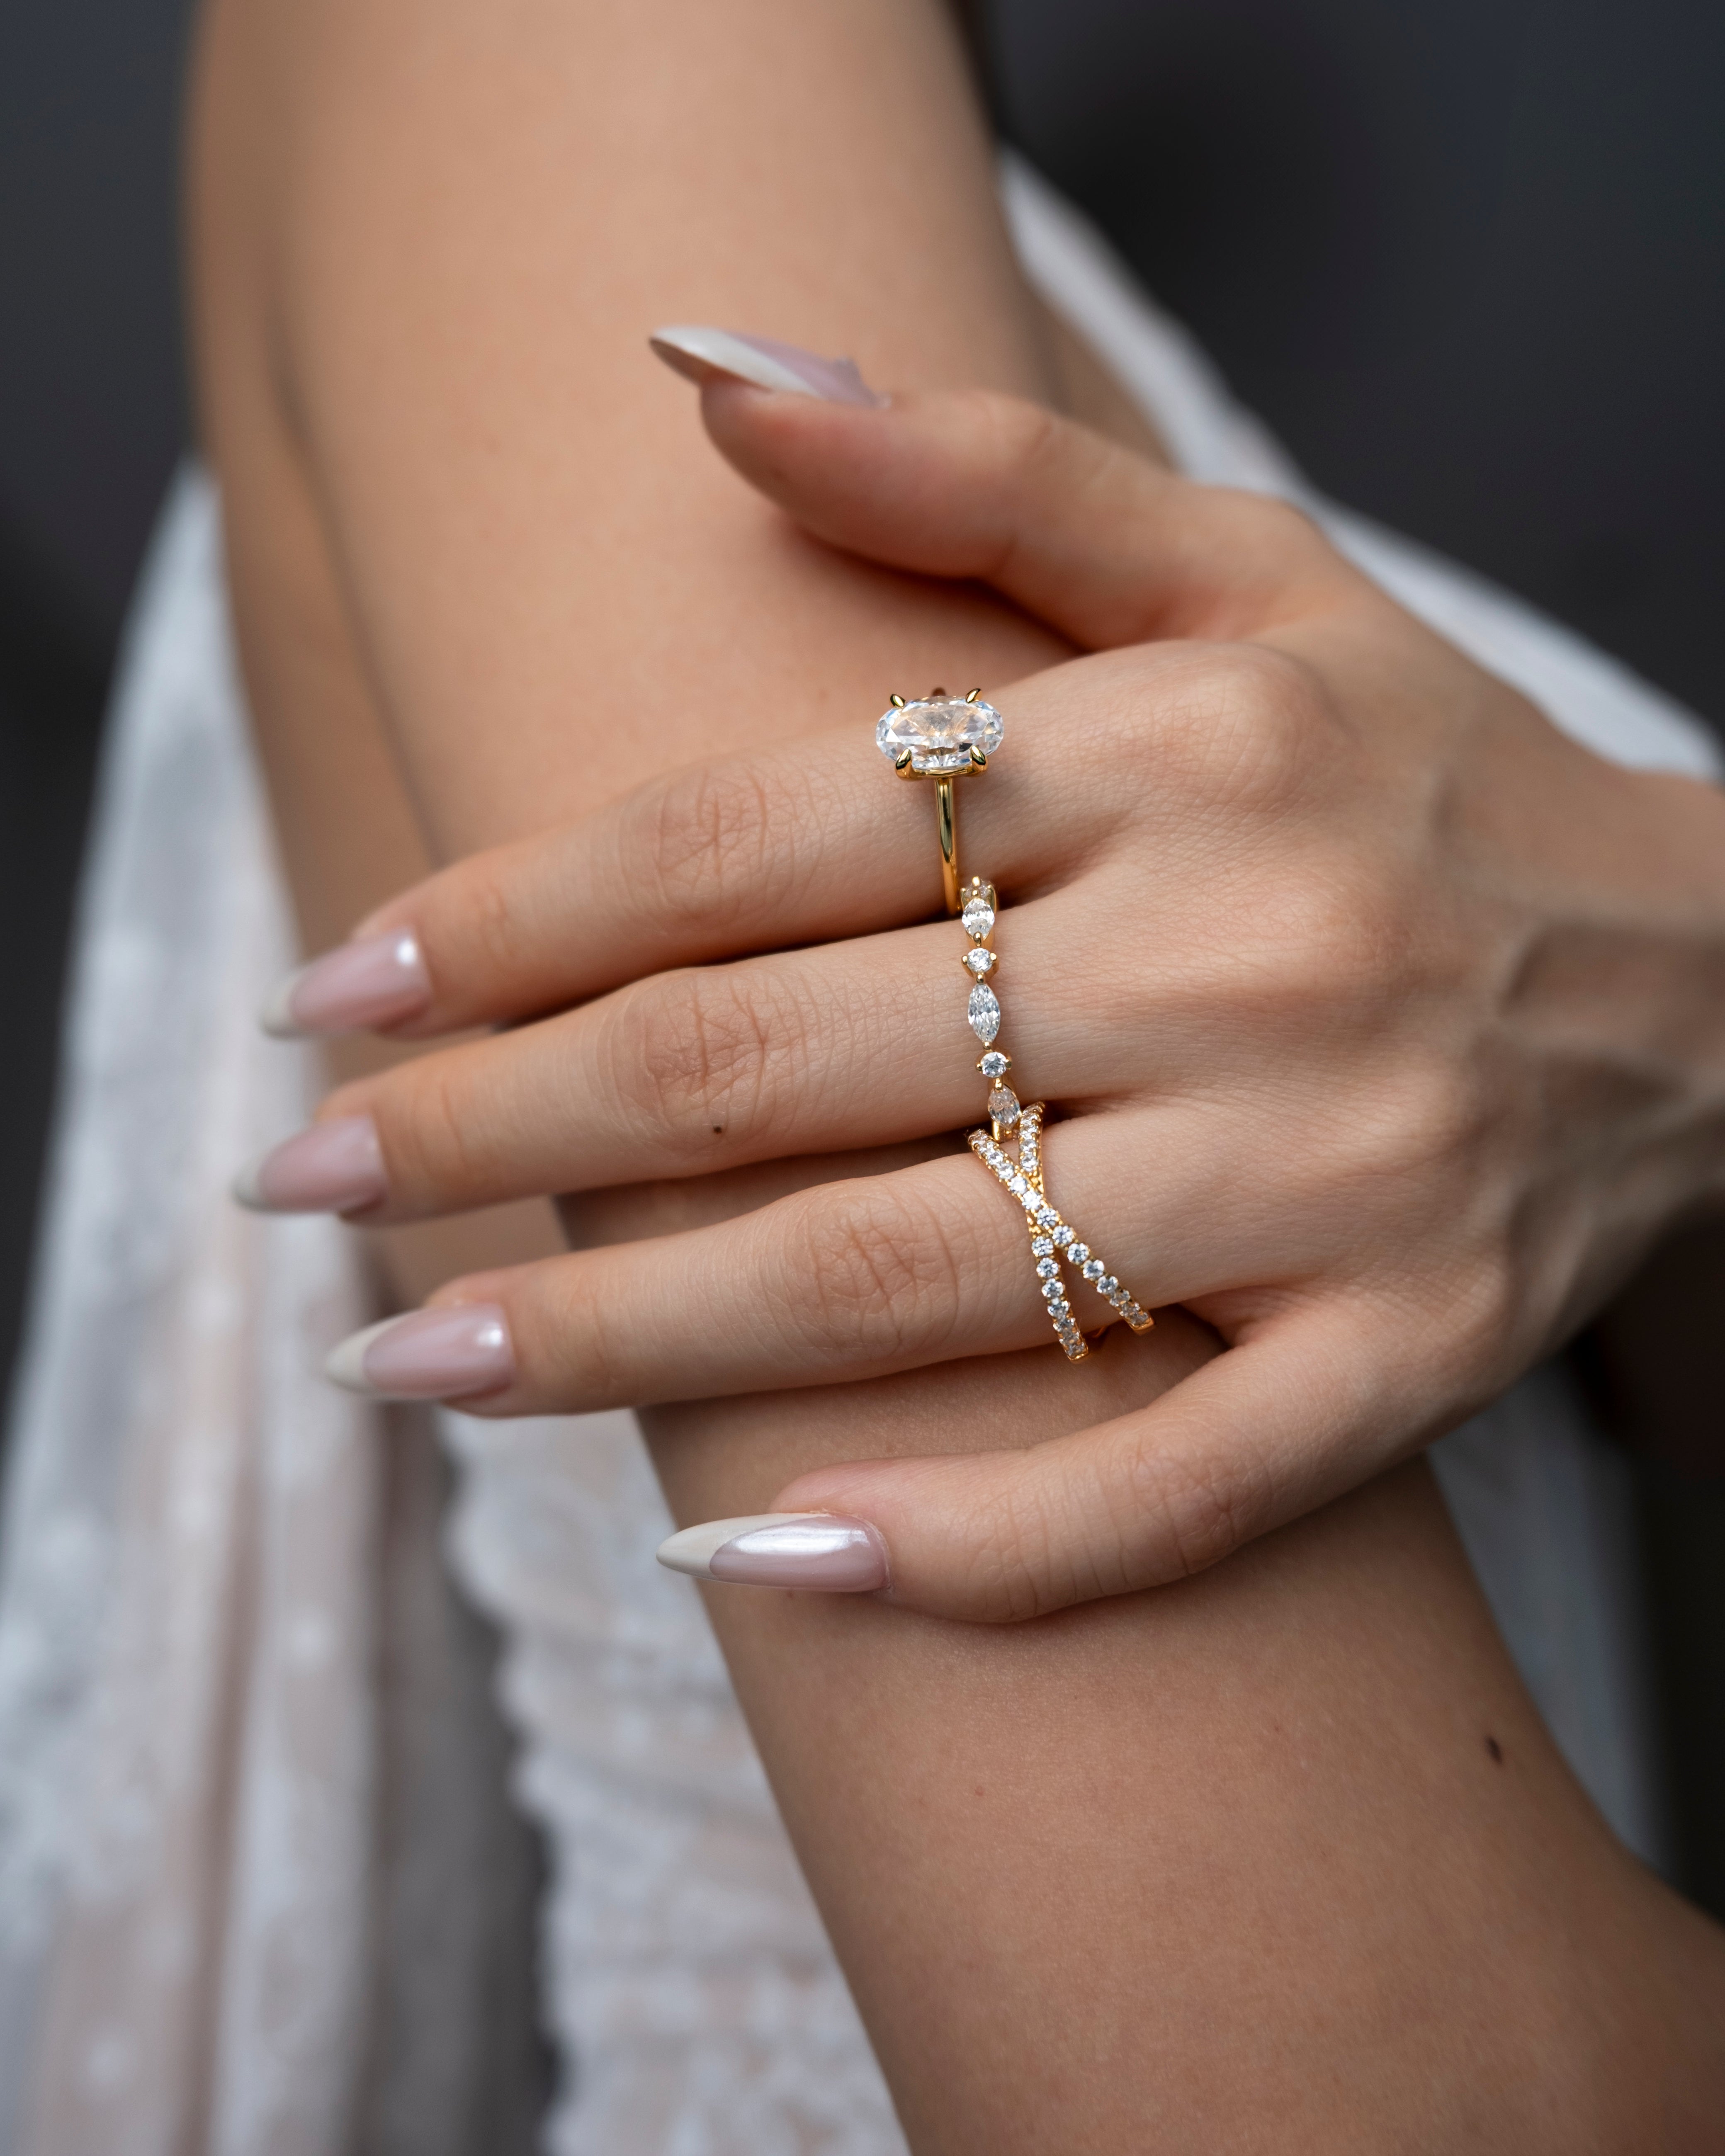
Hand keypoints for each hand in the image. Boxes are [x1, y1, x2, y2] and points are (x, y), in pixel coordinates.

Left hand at [246, 381, 1724, 1617]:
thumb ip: (976, 463)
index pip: (754, 837)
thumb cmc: (1412, 768)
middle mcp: (1240, 957)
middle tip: (303, 1188)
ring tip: (414, 1366)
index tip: (337, 994)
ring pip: (911, 1282)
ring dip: (630, 1339)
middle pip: (778, 1066)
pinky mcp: (1407, 1356)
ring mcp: (1329, 1179)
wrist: (1702, 971)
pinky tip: (758, 1556)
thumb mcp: (1236, 566)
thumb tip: (706, 380)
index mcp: (1169, 754)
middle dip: (500, 1135)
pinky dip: (966, 1546)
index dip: (514, 917)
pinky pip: (1168, 1488)